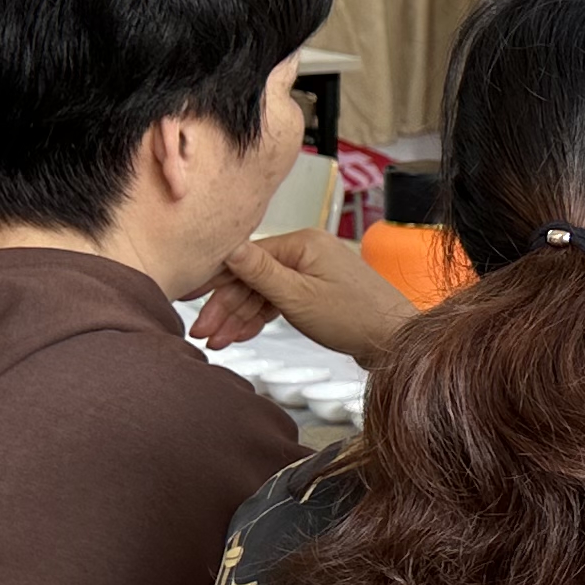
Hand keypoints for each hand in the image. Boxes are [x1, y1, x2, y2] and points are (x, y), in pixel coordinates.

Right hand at [198, 230, 417, 368]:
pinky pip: (280, 300)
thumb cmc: (355, 318)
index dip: (215, 281)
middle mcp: (308, 252)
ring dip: (239, 316)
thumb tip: (228, 246)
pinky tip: (242, 334)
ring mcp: (314, 272)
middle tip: (203, 333)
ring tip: (218, 341)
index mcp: (302, 243)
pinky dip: (261, 318)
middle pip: (253, 276)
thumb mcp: (298, 298)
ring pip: (265, 291)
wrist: (396, 342)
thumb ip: (260, 273)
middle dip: (225, 306)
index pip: (246, 258)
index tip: (188, 298)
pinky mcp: (319, 291)